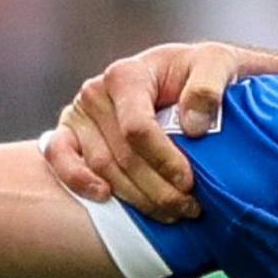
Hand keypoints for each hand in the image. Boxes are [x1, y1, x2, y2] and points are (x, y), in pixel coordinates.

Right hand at [44, 42, 246, 220]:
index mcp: (126, 75)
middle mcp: (96, 93)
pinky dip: (78, 180)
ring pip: (101, 168)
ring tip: (170, 212)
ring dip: (135, 197)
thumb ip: (209, 87)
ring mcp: (79, 115)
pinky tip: (105, 197)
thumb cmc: (200, 72)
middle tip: (188, 209)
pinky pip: (59, 158)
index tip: (189, 182)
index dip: (163, 160)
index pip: (138, 128)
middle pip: (121, 155)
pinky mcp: (69, 133)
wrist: (183, 75)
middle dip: (157, 189)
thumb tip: (193, 126)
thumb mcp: (218, 64)